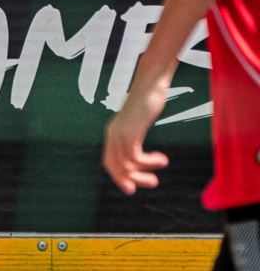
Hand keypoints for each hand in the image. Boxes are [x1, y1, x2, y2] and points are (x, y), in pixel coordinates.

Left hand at [103, 75, 172, 195]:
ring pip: (125, 165)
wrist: (151, 83)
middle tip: (150, 184)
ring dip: (143, 175)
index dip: (118, 176)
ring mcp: (120, 133)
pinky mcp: (131, 131)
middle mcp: (113, 134)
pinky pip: (135, 157)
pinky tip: (162, 160)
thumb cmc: (148, 101)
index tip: (132, 187)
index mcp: (113, 133)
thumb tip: (138, 147)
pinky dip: (149, 163)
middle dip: (129, 180)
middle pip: (113, 166)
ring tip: (157, 177)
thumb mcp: (139, 121)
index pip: (108, 161)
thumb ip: (136, 133)